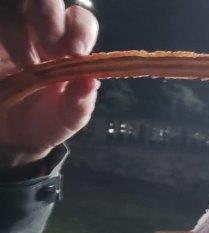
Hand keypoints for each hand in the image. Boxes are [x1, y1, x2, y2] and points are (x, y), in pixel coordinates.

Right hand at [0, 0, 98, 166]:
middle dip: (49, 16)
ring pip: (13, 4)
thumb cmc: (45, 121)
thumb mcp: (67, 118)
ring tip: (27, 65)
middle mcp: (39, 31)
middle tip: (52, 51)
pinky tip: (5, 60)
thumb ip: (80, 102)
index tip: (75, 53)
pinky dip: (2, 33)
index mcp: (68, 47)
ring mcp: (10, 29)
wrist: (11, 136)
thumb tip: (91, 82)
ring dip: (19, 30)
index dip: (79, 29)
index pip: (80, 20)